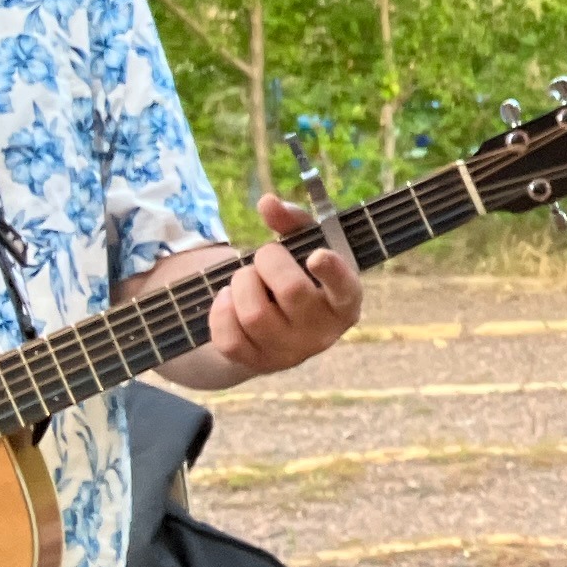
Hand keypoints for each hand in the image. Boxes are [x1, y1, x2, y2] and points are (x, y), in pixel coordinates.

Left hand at [203, 197, 365, 374]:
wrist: (278, 323)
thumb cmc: (300, 275)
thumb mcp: (303, 245)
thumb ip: (292, 221)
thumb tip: (267, 202)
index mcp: (345, 302)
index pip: (345, 289)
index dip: (332, 272)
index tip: (317, 255)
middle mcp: (323, 333)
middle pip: (291, 290)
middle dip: (268, 261)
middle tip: (265, 257)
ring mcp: (290, 354)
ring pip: (255, 314)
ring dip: (242, 284)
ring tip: (247, 279)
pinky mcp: (258, 364)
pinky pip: (229, 338)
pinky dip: (221, 311)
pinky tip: (228, 300)